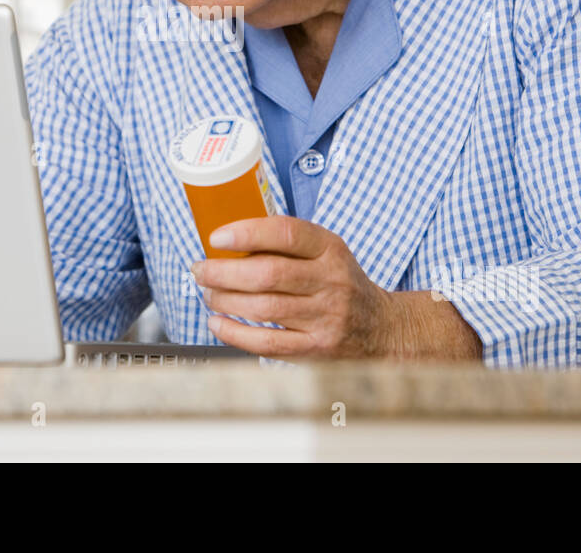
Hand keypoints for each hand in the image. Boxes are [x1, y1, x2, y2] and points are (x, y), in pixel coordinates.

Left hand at [190, 214, 401, 359]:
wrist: (381, 328)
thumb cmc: (340, 283)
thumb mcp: (326, 252)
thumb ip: (286, 245)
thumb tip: (228, 240)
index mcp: (330, 249)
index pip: (286, 233)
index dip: (247, 233)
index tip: (217, 237)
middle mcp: (330, 281)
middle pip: (268, 274)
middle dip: (223, 272)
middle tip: (200, 269)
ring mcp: (325, 317)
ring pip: (264, 308)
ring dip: (225, 300)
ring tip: (208, 294)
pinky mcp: (316, 348)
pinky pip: (267, 343)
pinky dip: (235, 333)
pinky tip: (218, 323)